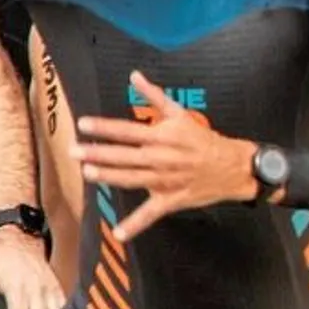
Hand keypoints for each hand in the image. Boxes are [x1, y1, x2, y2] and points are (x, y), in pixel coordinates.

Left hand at [72, 72, 259, 242]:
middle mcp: (162, 158)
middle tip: (74, 150)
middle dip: (99, 153)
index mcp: (163, 137)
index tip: (84, 124)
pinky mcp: (171, 199)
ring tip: (88, 172)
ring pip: (132, 179)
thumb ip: (154, 96)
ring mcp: (166, 180)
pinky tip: (119, 233)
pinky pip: (151, 214)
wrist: (233, 166)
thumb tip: (134, 76)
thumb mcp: (181, 114)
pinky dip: (136, 225)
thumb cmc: (203, 139)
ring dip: (109, 176)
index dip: (105, 128)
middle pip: (125, 155)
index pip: (128, 130)